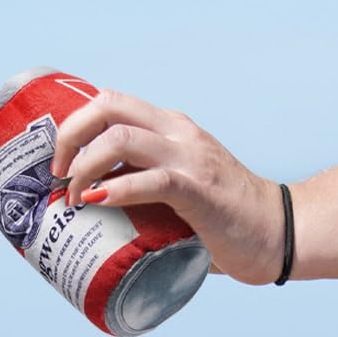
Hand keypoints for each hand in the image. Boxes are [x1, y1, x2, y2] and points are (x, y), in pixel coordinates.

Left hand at [49, 90, 287, 285]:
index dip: (74, 124)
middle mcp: (179, 134)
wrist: (278, 234)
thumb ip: (144, 185)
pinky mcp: (200, 190)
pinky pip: (151, 179)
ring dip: (85, 166)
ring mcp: (190, 158)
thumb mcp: (178, 189)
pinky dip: (116, 189)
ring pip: (121, 137)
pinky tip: (97, 204)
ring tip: (74, 198)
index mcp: (172, 128)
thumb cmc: (224, 220)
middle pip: (108, 107)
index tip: (59, 161)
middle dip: (70, 136)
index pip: (111, 103)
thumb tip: (92, 210)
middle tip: (58, 176)